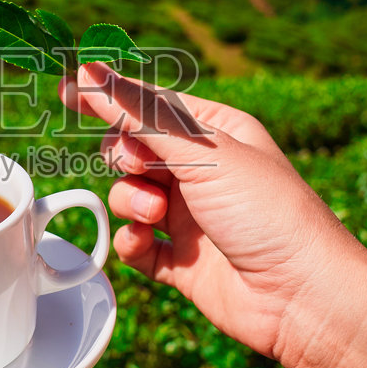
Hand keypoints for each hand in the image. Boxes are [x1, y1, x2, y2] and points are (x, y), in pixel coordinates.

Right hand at [60, 63, 366, 367]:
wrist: (301, 296)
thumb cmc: (266, 211)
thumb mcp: (202, 151)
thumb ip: (139, 114)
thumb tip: (88, 71)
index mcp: (217, 133)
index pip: (152, 104)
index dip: (110, 96)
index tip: (65, 89)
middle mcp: (203, 172)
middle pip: (132, 150)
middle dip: (124, 157)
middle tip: (138, 165)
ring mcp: (191, 218)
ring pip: (129, 196)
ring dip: (130, 201)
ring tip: (155, 213)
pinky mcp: (181, 262)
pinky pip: (135, 244)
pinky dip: (132, 242)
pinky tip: (146, 241)